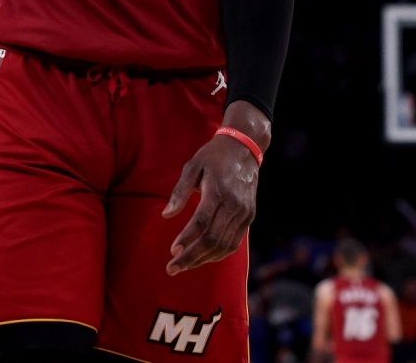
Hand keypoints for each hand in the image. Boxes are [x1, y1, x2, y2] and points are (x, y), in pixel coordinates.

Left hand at [162, 100, 269, 274]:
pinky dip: (218, 254)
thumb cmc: (213, 156)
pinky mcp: (249, 216)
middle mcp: (234, 204)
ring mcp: (244, 212)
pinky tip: (203, 258)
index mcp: (218, 190)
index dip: (187, 238)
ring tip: (184, 265)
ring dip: (203, 259)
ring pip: (224, 245)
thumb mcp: (192, 166)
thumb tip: (166, 215)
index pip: (202, 221)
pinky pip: (234, 242)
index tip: (172, 250)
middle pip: (212, 239)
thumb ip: (179, 192)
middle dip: (191, 257)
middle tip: (172, 268)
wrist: (245, 148)